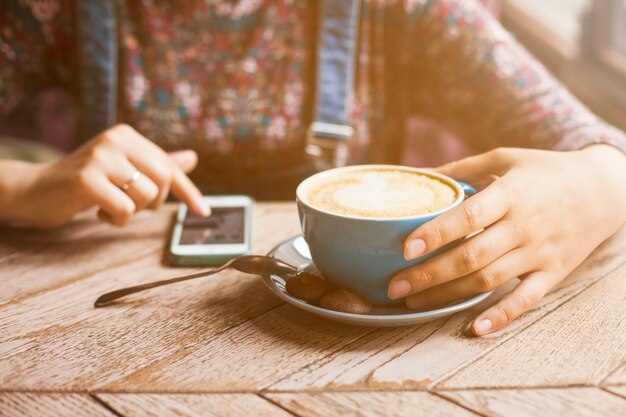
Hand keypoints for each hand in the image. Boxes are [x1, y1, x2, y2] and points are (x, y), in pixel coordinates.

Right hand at [13, 124, 208, 227]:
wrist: (36, 190)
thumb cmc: (85, 182)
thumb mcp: (123, 169)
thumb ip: (156, 164)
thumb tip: (193, 158)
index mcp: (128, 135)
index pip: (169, 165)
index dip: (188, 191)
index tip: (204, 212)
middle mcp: (116, 139)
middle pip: (164, 178)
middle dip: (154, 201)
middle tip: (133, 206)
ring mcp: (100, 156)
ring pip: (146, 194)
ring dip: (133, 212)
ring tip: (109, 206)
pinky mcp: (87, 178)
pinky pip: (124, 209)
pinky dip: (116, 219)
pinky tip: (98, 211)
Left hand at [388, 146, 625, 335]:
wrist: (603, 190)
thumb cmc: (545, 171)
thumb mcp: (505, 158)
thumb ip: (462, 168)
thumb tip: (419, 173)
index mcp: (511, 194)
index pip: (469, 217)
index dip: (437, 233)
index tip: (405, 248)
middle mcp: (524, 226)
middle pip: (472, 256)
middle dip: (430, 274)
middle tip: (394, 287)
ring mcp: (539, 253)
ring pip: (489, 280)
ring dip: (448, 295)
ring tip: (413, 303)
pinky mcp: (552, 273)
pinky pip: (526, 299)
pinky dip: (501, 316)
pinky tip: (473, 328)